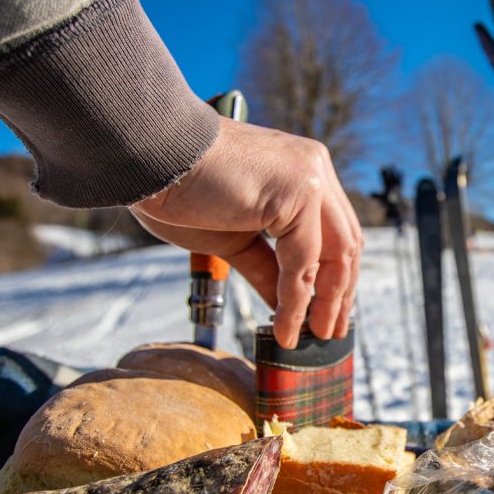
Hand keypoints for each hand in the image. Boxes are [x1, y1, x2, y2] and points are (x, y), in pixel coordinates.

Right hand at [131, 116, 362, 347]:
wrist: (148, 156)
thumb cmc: (178, 189)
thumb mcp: (233, 238)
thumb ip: (266, 267)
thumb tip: (284, 305)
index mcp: (301, 171)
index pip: (335, 231)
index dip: (335, 276)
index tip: (327, 313)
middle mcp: (314, 168)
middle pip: (345, 242)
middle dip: (340, 293)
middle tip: (329, 333)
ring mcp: (309, 177)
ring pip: (334, 253)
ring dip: (324, 302)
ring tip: (313, 337)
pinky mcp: (297, 192)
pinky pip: (304, 260)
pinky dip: (296, 300)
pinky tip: (285, 327)